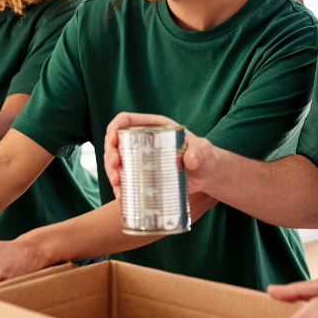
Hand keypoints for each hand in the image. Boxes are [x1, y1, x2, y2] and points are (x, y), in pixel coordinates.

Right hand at [103, 112, 221, 197]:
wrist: (208, 176)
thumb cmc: (207, 157)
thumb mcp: (204, 150)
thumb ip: (199, 151)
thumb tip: (189, 159)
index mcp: (154, 127)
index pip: (126, 121)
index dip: (114, 128)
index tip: (112, 141)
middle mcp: (143, 141)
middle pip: (116, 143)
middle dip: (109, 155)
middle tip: (115, 168)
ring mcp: (141, 158)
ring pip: (117, 162)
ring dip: (111, 172)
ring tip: (117, 185)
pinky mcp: (143, 175)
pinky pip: (125, 179)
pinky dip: (119, 187)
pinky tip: (120, 196)